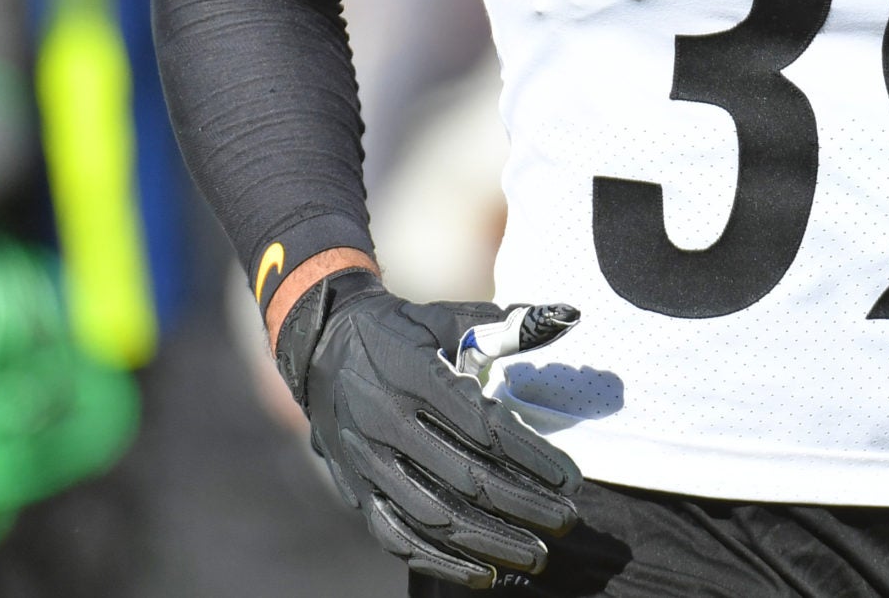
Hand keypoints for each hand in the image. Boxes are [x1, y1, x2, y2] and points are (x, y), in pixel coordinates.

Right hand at [273, 269, 579, 588]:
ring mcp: (366, 460)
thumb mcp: (443, 317)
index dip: (529, 455)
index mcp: (412, 373)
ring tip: (536, 555)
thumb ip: (505, 325)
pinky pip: (397, 535)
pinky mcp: (354, 489)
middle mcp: (385, 420)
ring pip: (433, 514)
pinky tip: (483, 573)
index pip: (480, 424)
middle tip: (566, 520)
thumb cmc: (396, 331)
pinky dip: (440, 560)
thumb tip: (568, 316)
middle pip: (464, 476)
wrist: (318, 346)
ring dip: (490, 540)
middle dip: (522, 504)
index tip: (570, 478)